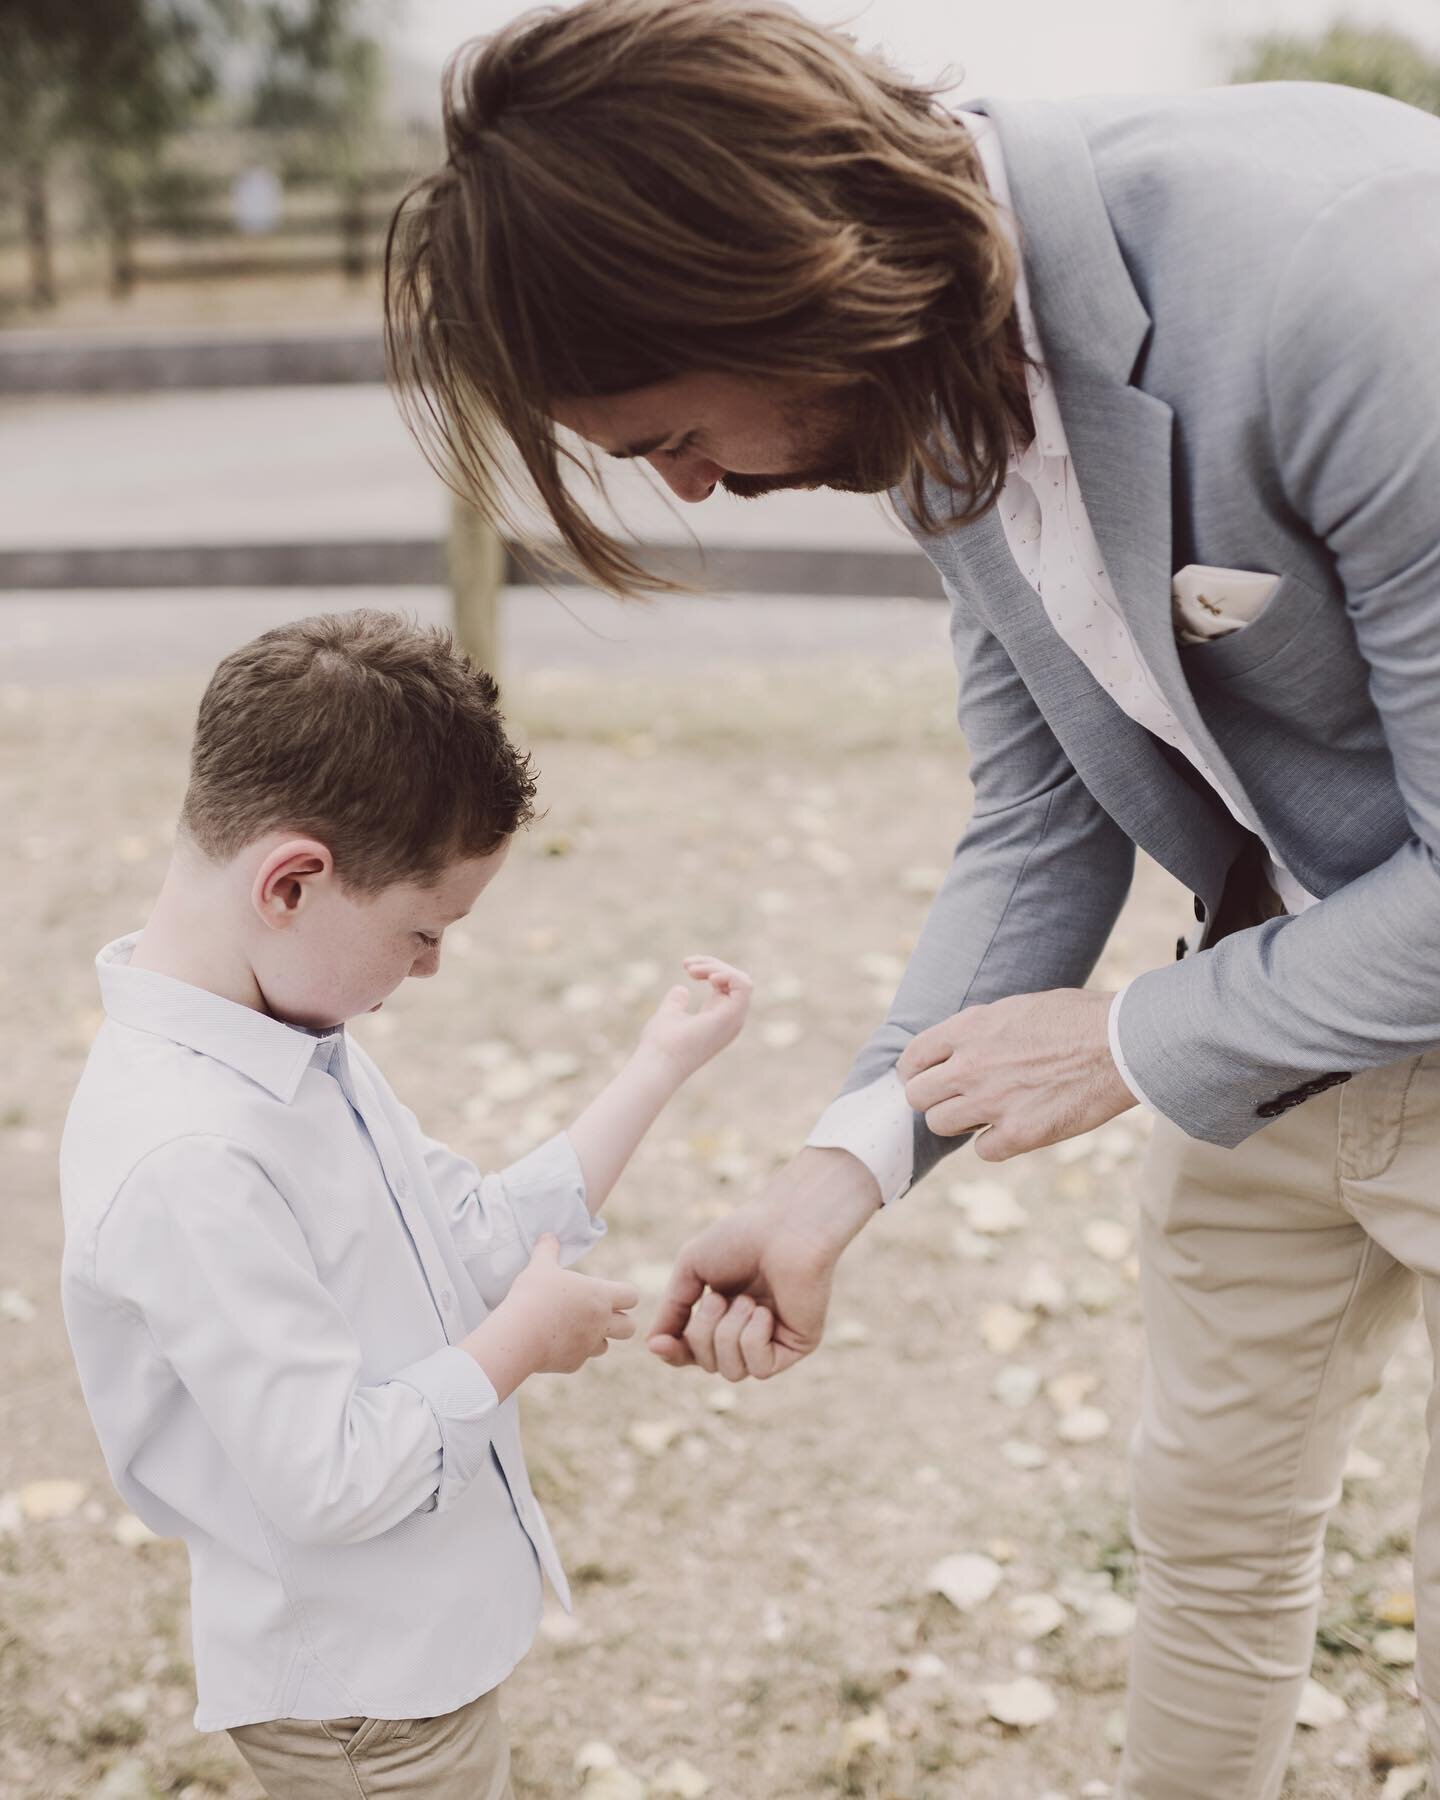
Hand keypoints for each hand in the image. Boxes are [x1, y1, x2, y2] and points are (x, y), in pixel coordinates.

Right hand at [465, 1236, 638, 1397]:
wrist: (519, 1335)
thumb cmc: (534, 1296)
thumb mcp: (539, 1267)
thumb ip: (547, 1250)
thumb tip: (548, 1236)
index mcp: (600, 1296)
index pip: (632, 1296)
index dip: (624, 1294)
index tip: (609, 1292)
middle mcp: (600, 1322)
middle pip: (630, 1327)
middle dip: (619, 1322)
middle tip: (598, 1314)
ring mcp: (588, 1346)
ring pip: (605, 1346)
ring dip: (595, 1339)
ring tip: (573, 1328)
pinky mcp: (573, 1364)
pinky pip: (580, 1359)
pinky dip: (571, 1353)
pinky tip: (552, 1343)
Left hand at [638, 955, 752, 1081]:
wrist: (659, 1061)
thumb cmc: (661, 1044)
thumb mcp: (669, 1015)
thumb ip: (676, 1003)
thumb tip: (681, 989)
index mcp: (718, 1018)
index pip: (727, 985)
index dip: (710, 968)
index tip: (685, 965)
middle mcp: (730, 1019)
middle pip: (736, 980)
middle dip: (713, 964)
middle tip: (687, 965)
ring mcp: (733, 1019)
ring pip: (741, 980)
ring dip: (717, 967)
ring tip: (692, 969)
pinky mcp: (732, 1017)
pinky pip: (744, 986)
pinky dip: (729, 975)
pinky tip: (708, 976)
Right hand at [648, 1147, 879, 1379]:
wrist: (786, 1226)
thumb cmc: (741, 1238)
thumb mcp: (691, 1269)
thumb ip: (672, 1308)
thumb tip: (653, 1346)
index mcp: (723, 1314)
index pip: (693, 1352)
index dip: (674, 1353)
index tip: (658, 1345)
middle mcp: (748, 1331)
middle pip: (708, 1364)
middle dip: (704, 1333)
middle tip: (718, 1297)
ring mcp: (773, 1340)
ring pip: (733, 1372)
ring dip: (729, 1334)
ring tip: (746, 1301)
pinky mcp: (797, 1345)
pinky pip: (760, 1368)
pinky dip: (754, 1340)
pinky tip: (765, 1313)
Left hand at [898, 988, 1134, 1161]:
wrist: (1124, 1044)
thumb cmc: (1079, 1019)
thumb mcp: (1017, 1008)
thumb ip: (981, 1031)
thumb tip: (958, 1048)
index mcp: (969, 1029)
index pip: (913, 1058)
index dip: (916, 1071)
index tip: (926, 1078)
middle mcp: (971, 1066)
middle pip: (917, 1096)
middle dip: (933, 1098)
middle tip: (954, 1099)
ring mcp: (992, 1102)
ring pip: (942, 1125)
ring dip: (960, 1122)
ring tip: (984, 1114)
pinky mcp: (1019, 1134)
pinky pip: (982, 1151)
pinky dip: (995, 1144)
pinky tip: (1014, 1130)